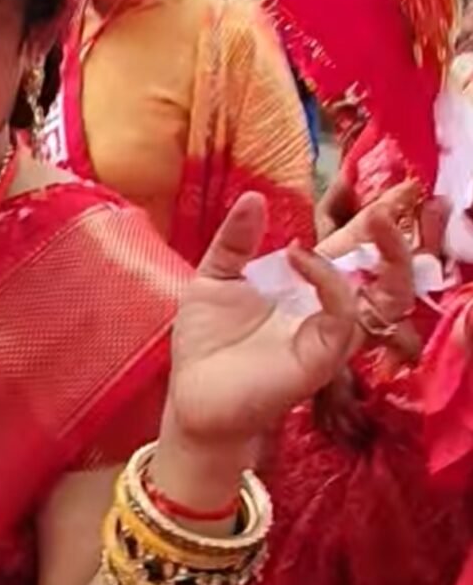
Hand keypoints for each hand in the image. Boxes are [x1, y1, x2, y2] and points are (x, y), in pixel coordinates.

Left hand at [166, 192, 412, 447]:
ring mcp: (328, 334)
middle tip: (387, 206)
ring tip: (372, 219)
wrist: (192, 394)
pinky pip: (344, 317)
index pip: (349, 251)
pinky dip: (330, 281)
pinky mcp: (322, 358)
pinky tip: (299, 257)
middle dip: (392, 238)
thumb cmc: (206, 341)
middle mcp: (325, 308)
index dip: (367, 224)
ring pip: (384, 296)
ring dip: (385, 256)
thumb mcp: (215, 276)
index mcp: (304, 285)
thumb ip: (235, 239)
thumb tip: (253, 197)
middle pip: (382, 272)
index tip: (376, 190)